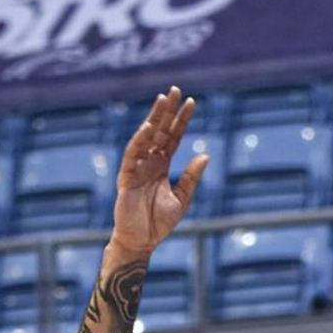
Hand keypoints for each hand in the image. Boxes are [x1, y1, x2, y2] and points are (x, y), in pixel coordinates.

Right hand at [109, 87, 208, 259]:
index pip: (173, 137)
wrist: (142, 242)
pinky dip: (140, 140)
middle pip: (160, 131)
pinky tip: (148, 127)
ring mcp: (137, 167)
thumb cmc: (158, 222)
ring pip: (146, 137)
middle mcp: (149, 162)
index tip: (192, 102)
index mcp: (162, 165)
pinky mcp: (126, 176)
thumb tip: (205, 155)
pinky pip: (133, 154)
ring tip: (163, 99)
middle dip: (167, 111)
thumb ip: (191, 177)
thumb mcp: (182, 199)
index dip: (181, 120)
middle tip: (176, 90)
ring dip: (154, 118)